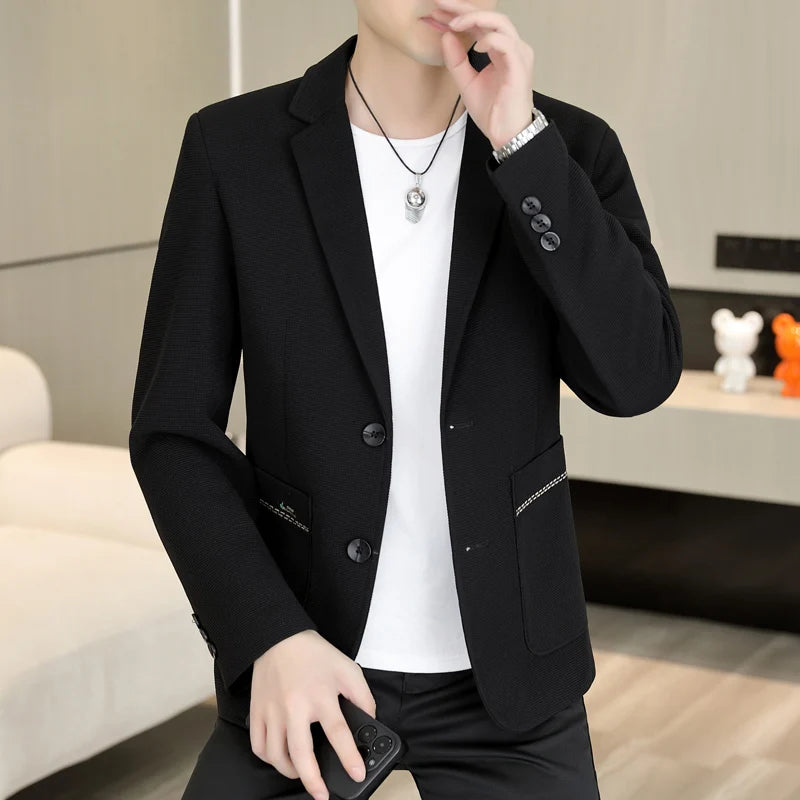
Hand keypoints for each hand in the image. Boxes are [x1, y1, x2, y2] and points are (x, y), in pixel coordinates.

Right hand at [249, 629, 376, 799]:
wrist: (279, 637)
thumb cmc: (314, 654)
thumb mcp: (347, 669)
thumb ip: (362, 696)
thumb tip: (370, 720)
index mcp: (321, 695)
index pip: (338, 732)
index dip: (349, 757)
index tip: (356, 773)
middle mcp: (295, 706)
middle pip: (302, 754)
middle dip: (313, 781)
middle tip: (323, 795)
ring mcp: (273, 711)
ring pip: (277, 755)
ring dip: (291, 771)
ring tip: (303, 775)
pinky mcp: (257, 711)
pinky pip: (259, 745)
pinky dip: (269, 758)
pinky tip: (280, 758)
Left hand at [431, 0, 535, 149]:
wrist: (506, 135)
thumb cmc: (493, 112)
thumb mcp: (466, 83)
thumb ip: (456, 60)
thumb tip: (445, 36)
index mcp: (501, 49)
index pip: (481, 23)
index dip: (459, 14)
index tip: (438, 11)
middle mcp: (512, 48)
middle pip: (490, 15)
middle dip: (464, 8)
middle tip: (441, 5)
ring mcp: (518, 56)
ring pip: (500, 23)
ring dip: (476, 19)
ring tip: (455, 23)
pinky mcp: (519, 68)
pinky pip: (506, 44)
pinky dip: (490, 39)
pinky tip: (476, 44)